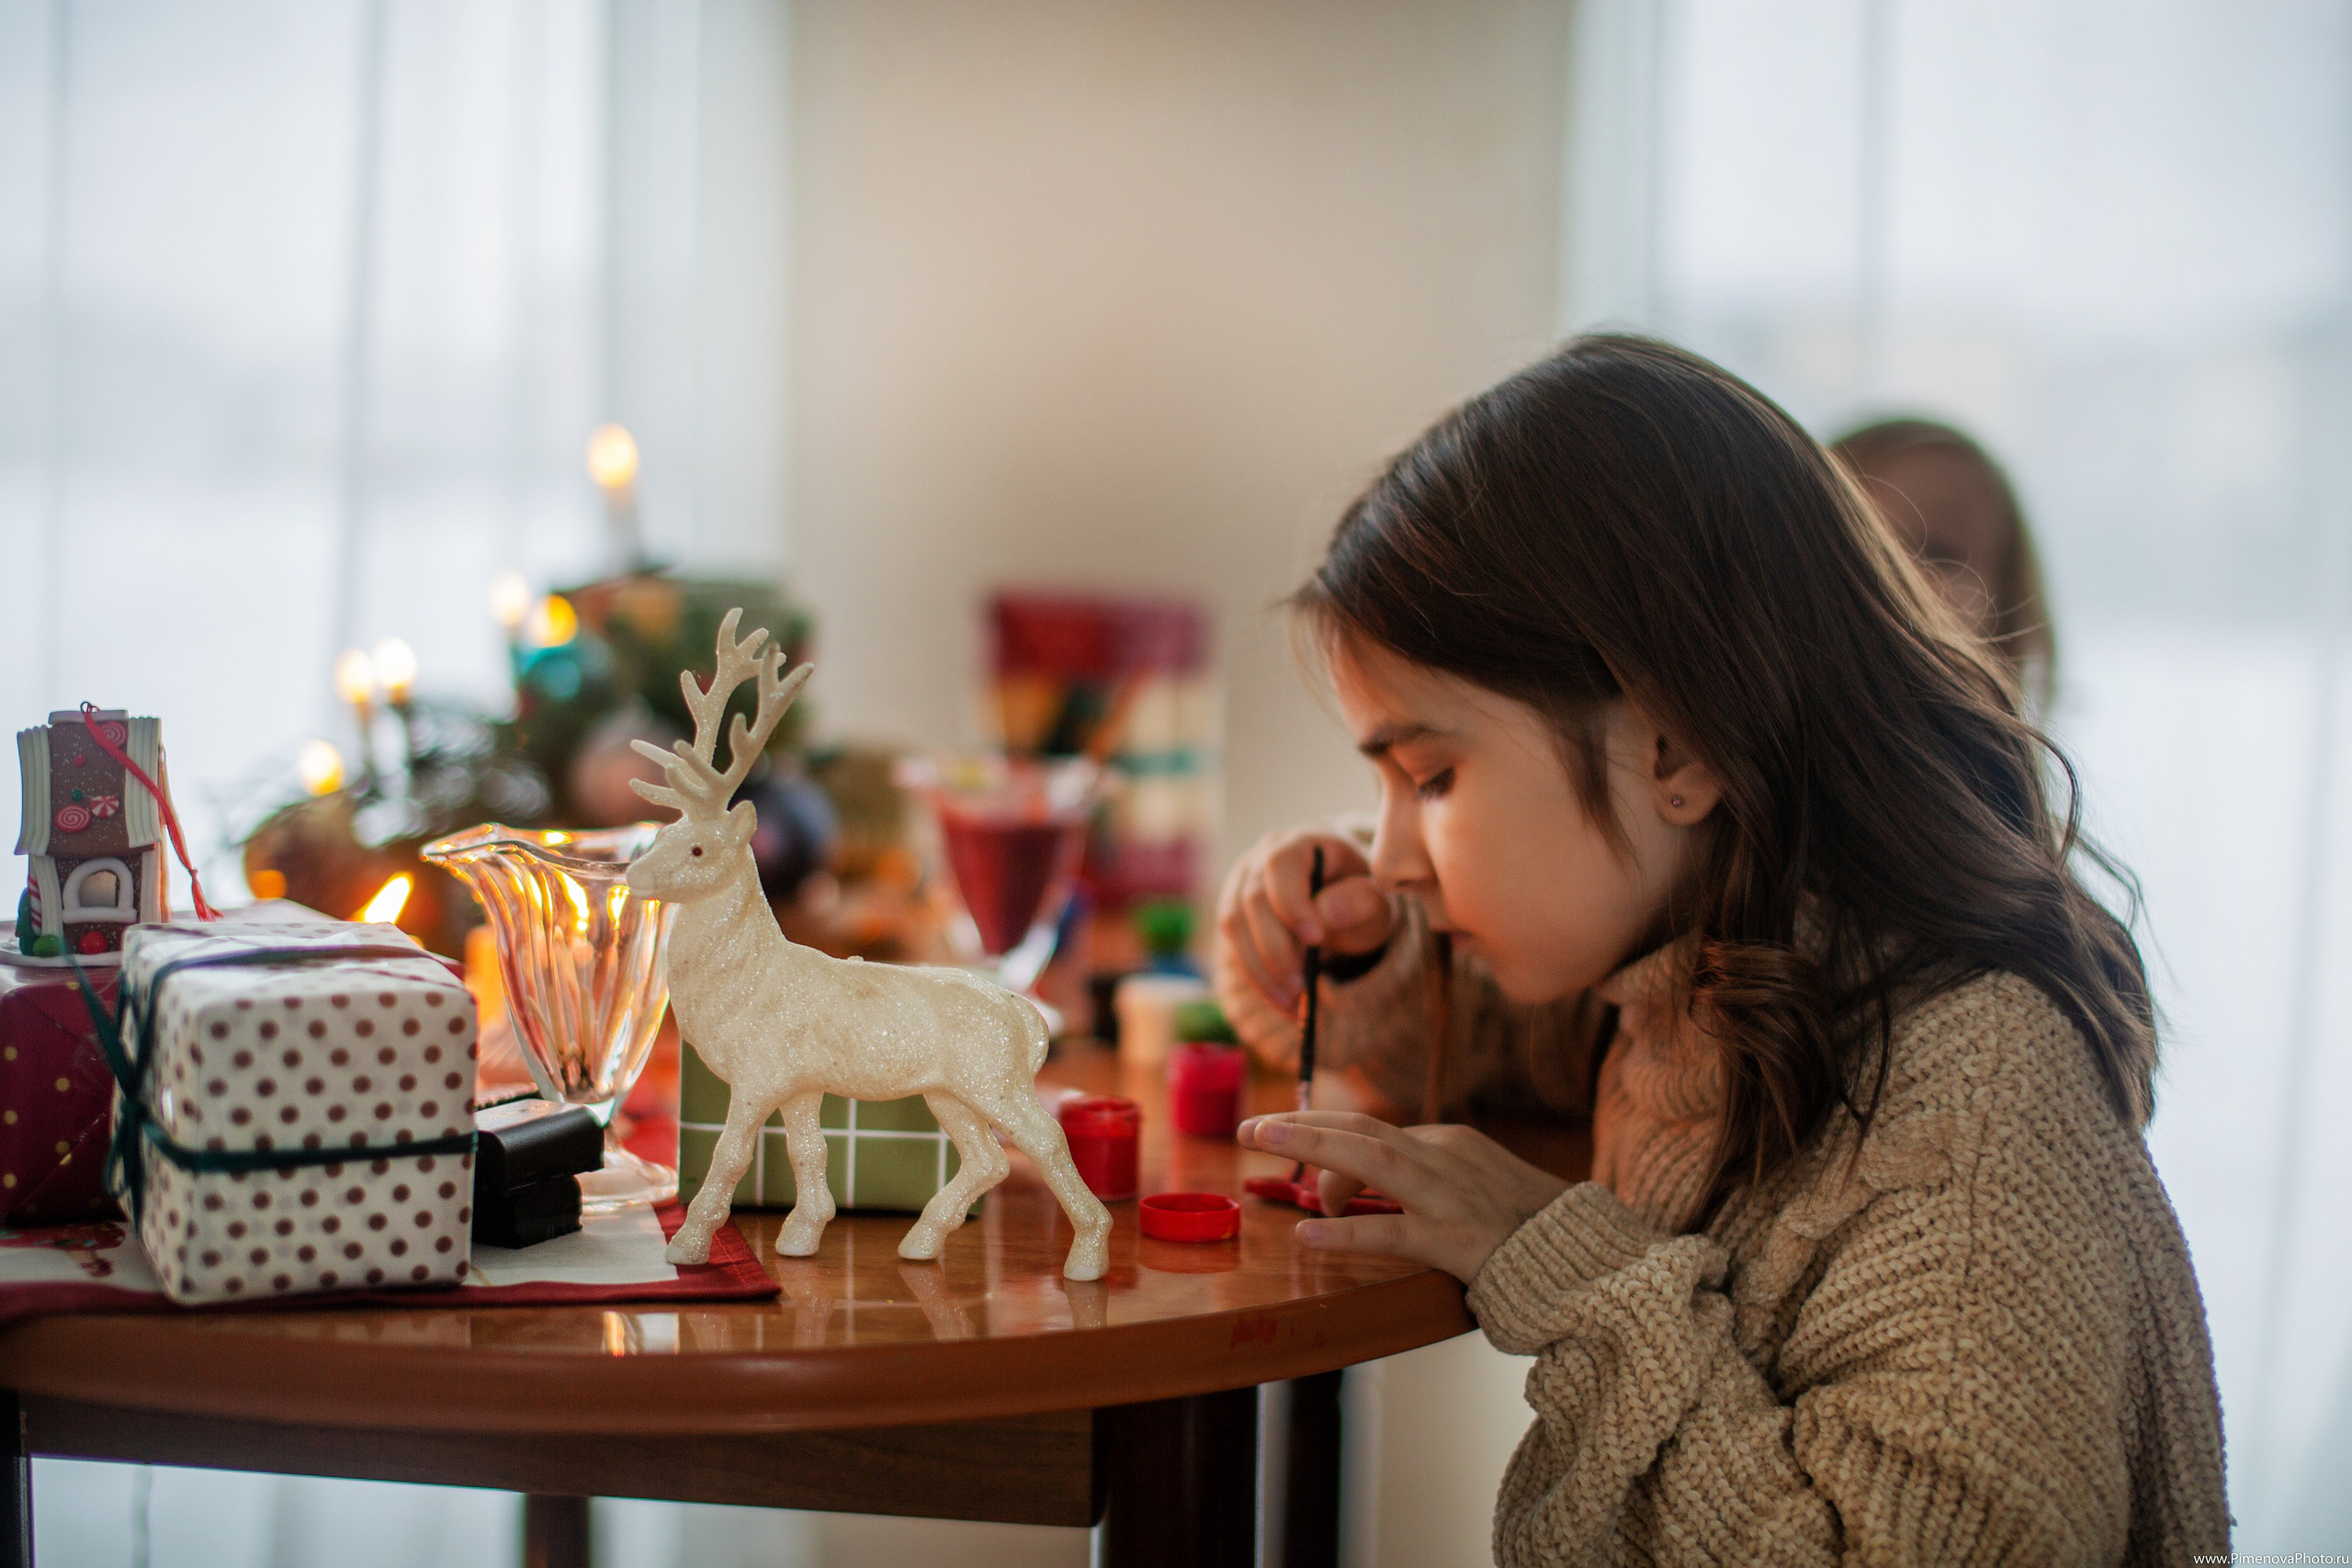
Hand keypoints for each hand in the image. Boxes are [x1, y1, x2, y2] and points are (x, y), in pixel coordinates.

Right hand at [1213, 826, 1396, 1059]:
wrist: (1344, 899)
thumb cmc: (1361, 894)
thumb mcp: (1376, 898)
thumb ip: (1360, 900)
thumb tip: (1328, 912)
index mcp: (1301, 841)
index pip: (1280, 865)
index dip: (1292, 903)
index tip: (1317, 939)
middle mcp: (1262, 855)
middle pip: (1252, 900)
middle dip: (1275, 949)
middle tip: (1302, 987)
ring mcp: (1241, 882)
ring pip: (1234, 925)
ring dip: (1260, 970)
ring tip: (1292, 1005)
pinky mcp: (1234, 911)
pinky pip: (1233, 944)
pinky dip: (1256, 978)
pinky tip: (1283, 1004)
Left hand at [1236, 1112, 1569, 1283]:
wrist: (1584, 1255)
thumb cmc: (1528, 1227)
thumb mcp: (1477, 1183)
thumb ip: (1429, 1178)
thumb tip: (1371, 1188)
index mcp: (1449, 1142)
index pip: (1374, 1131)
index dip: (1323, 1134)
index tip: (1286, 1142)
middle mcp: (1446, 1157)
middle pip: (1361, 1129)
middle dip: (1301, 1125)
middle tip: (1250, 1128)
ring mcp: (1450, 1196)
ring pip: (1371, 1159)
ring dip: (1311, 1148)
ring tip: (1262, 1145)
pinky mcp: (1455, 1240)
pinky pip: (1390, 1233)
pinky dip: (1345, 1232)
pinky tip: (1307, 1234)